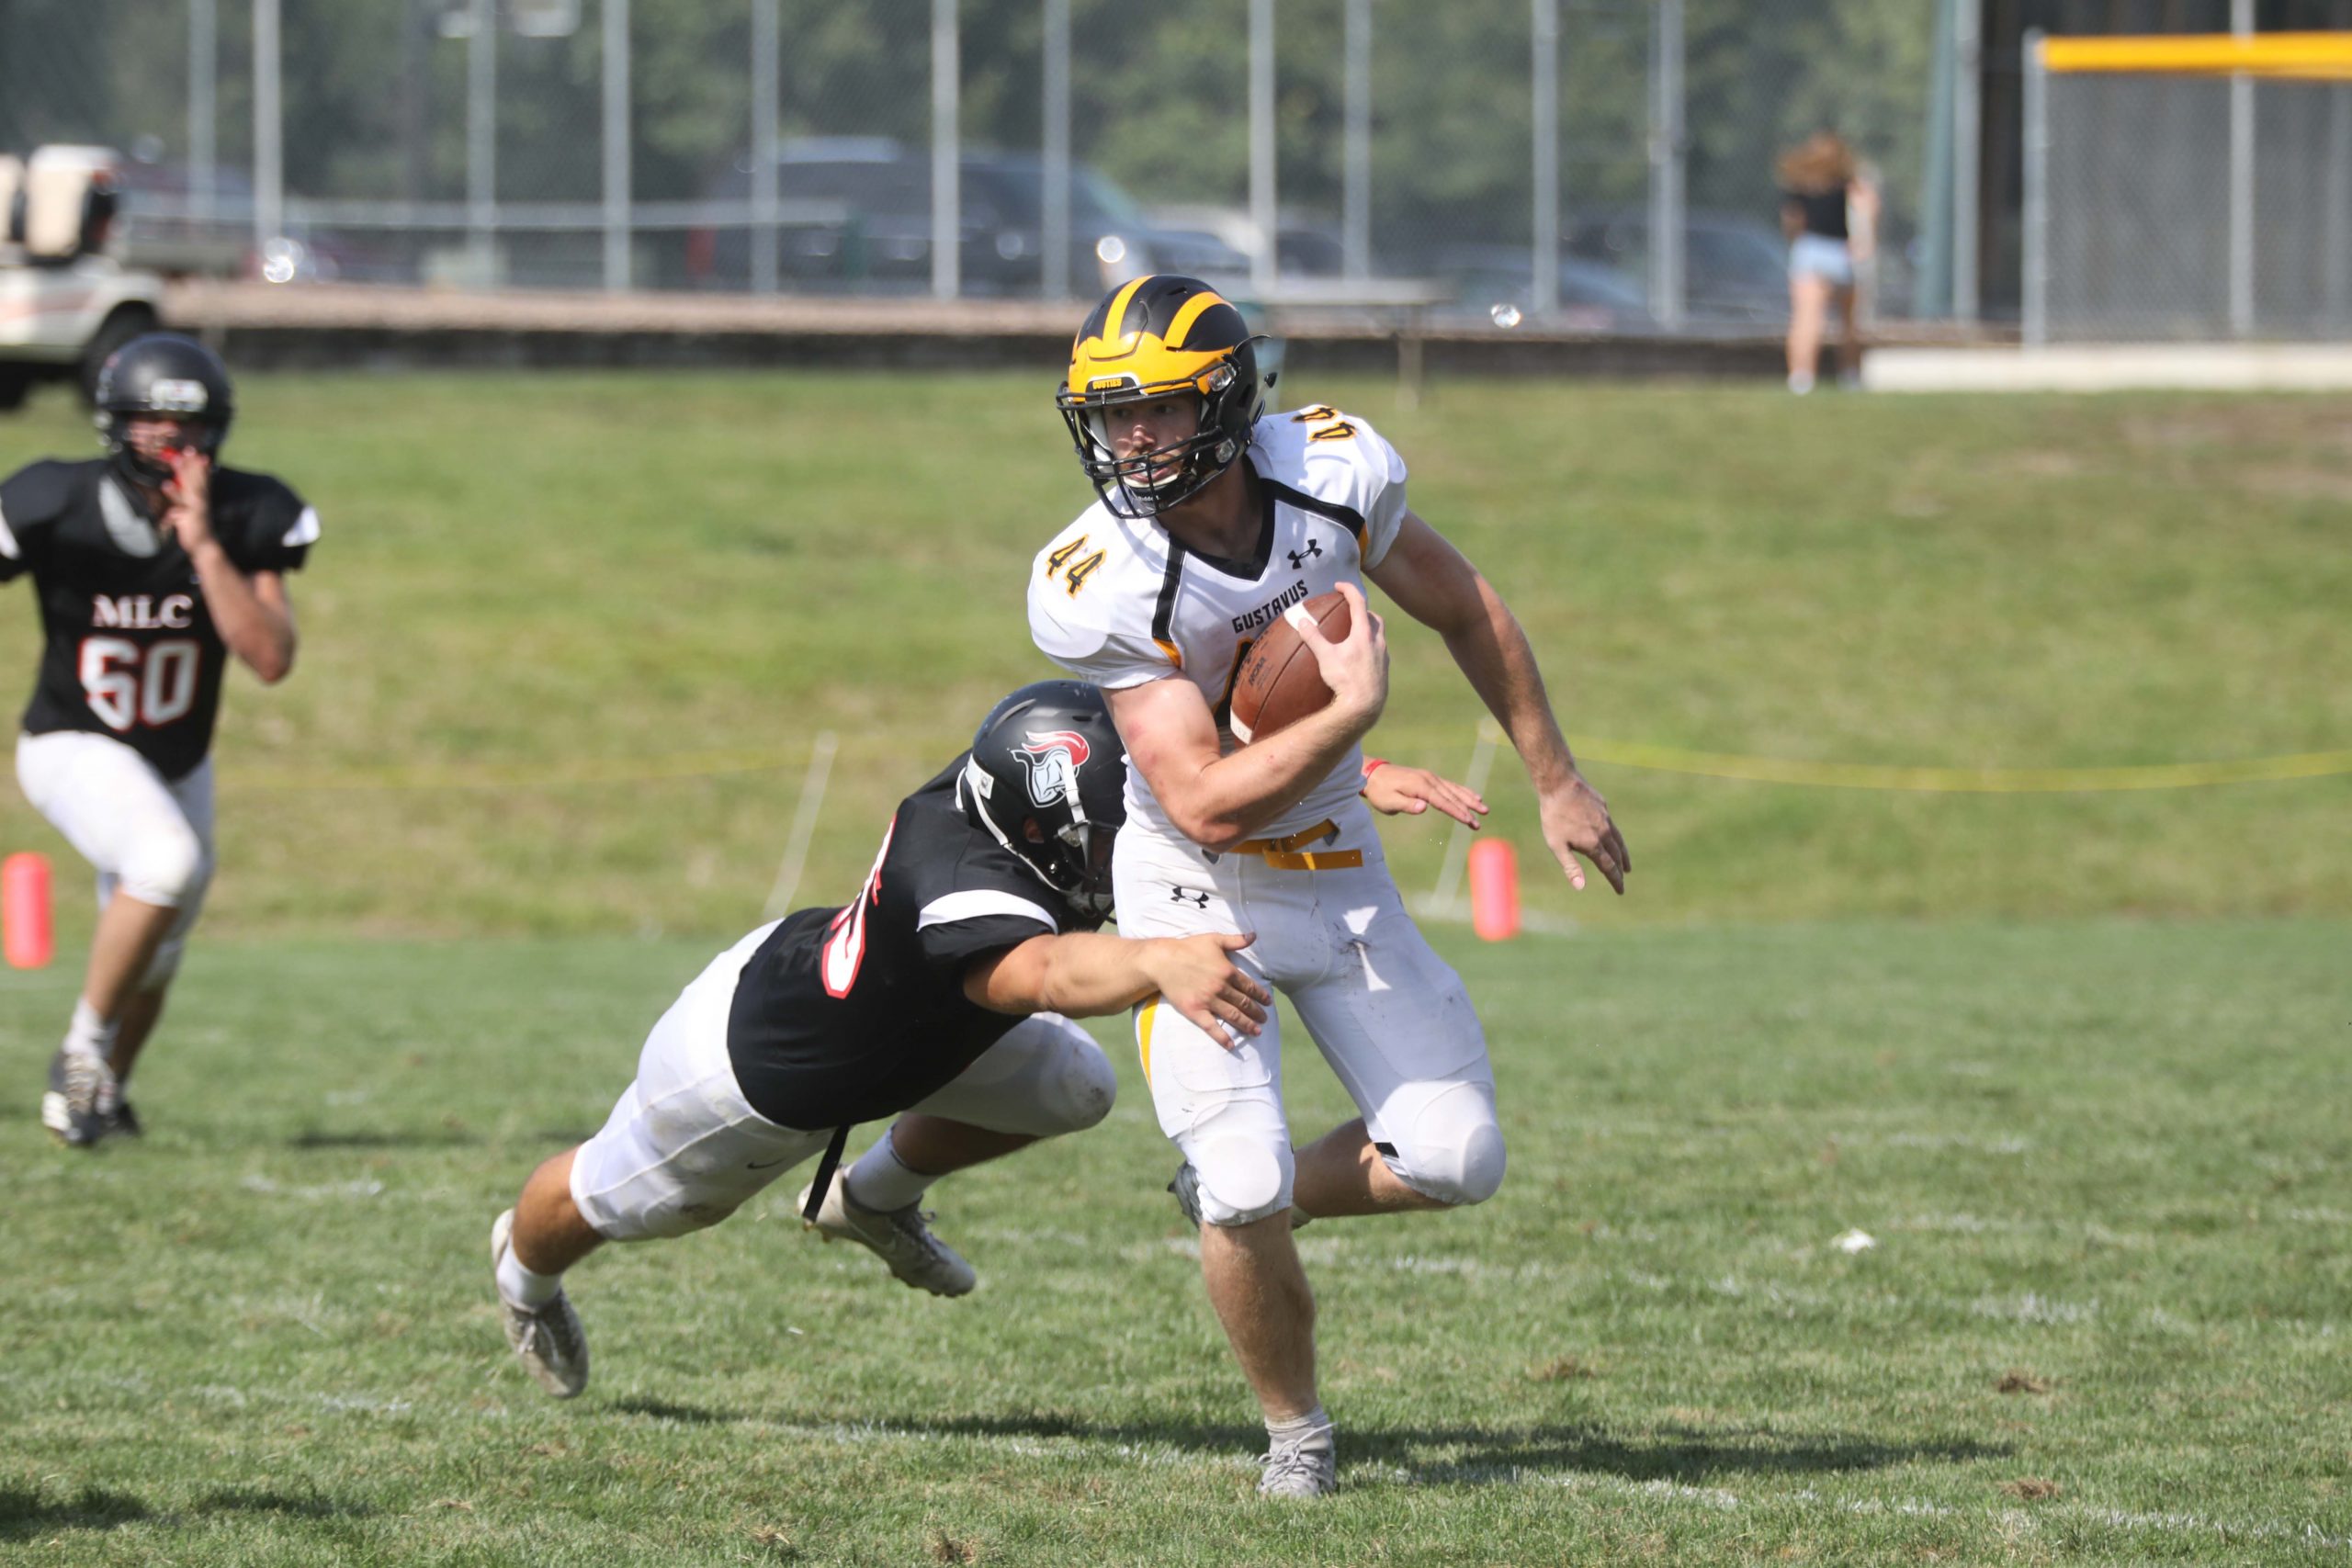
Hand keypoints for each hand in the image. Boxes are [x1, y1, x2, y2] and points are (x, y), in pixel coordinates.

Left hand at [158, 448, 214, 552]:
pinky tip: (166, 484)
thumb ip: (188, 496)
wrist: (204, 545)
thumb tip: (179, 483)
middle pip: (196, 478)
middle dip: (192, 464)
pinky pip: (179, 503)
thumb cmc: (197, 527)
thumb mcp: (194, 509)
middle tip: (189, 450)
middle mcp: (200, 500)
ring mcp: (195, 507)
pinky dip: (174, 493)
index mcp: (202, 498)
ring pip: (189, 487)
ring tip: (176, 460)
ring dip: (183, 473)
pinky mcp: (188, 516)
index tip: (196, 452)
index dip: (199, 465)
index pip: (203, 478)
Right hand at [1144, 931, 1270, 1049]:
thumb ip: (1236, 940)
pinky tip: (1231, 1045)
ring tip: (1257, 1032)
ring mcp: (1208, 1000)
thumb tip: (1254, 935)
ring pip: (1233, 1016)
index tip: (1268, 1003)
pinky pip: (1211, 1027)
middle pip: (1244, 1003)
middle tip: (1265, 1019)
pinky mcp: (1195, 1010)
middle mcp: (1221, 987)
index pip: (1250, 986)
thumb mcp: (1214, 939)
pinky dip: (1222, 1037)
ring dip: (1247, 1025)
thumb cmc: (1188, 948)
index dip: (1261, 996)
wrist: (1162, 961)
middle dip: (1257, 1013)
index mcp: (1227, 971)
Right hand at [1294, 580, 1387, 726]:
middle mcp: (1378, 642)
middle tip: (1351, 610)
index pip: (1359, 602)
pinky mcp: (1384, 670)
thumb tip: (1300, 620)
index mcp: (1364, 633)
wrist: (1365, 705)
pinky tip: (1360, 657)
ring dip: (1369, 628)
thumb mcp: (1325, 657)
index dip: (1349, 590)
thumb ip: (1313, 637)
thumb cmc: (1345, 680)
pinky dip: (1371, 647)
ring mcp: (1383, 656)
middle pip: (1374, 618)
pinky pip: (1380, 652)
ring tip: (1356, 633)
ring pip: (1380, 635)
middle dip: (1364, 610)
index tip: (1339, 586)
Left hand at [1363, 761, 1486, 828]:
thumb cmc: (1380, 792)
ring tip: (1483, 809)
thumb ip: (1407, 805)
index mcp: (1420, 786)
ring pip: (1454, 789)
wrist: (1373, 775)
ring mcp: (1430, 777)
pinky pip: (1450, 785)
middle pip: (1452, 796)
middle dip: (1468, 809)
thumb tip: (1424, 807)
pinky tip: (1473, 797)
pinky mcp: (1429, 778)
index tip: (1469, 821)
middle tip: (1481, 820)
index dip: (1456, 812)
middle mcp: (1429, 779)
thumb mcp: (1389, 802)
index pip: (1443, 802)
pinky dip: (1462, 791)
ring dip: (1469, 800)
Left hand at [1538, 772, 1629, 894]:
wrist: (1560, 785)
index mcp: (1593, 844)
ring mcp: (1605, 819)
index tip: (1621, 891)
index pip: (1609, 868)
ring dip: (1623, 854)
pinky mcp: (1603, 807)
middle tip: (1623, 878)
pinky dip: (1616, 837)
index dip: (1615, 881)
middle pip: (1617, 855)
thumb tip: (1580, 887)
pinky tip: (1612, 838)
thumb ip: (1571, 867)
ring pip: (1619, 840)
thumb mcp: (1557, 846)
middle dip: (1620, 870)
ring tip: (1627, 864)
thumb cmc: (1554, 817)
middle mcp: (1604, 832)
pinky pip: (1612, 826)